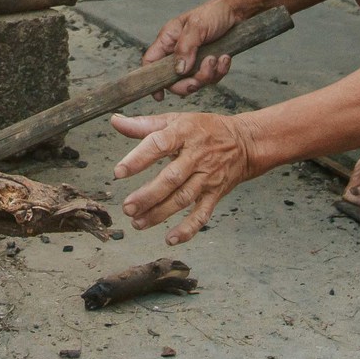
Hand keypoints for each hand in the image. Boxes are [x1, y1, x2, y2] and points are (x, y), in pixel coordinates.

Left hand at [110, 111, 257, 244]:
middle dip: (148, 195)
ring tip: (138, 223)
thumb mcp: (176, 120)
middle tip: (127, 207)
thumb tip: (115, 122)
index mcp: (184, 133)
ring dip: (160, 213)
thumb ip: (144, 124)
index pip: (159, 144)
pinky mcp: (216, 193)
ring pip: (183, 198)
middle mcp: (196, 156)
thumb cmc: (205, 130)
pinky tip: (170, 238)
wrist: (244, 143)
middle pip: (171, 178)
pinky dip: (188, 229)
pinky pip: (202, 214)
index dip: (138, 159)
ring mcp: (207, 177)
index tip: (118, 172)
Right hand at [142, 0, 239, 98]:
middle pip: (174, 80)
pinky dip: (220, 71)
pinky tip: (225, 58)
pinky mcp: (208, 64)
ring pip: (194, 81)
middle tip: (200, 78)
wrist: (238, 12)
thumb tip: (178, 70)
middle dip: (189, 83)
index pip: (151, 62)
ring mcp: (193, 60)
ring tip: (217, 59)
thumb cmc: (213, 13)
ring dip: (208, 75)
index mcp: (168, 40)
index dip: (152, 79)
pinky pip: (211, 78)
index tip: (159, 95)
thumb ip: (185, 48)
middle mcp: (178, 52)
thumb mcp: (197, 26)